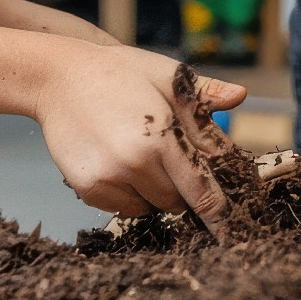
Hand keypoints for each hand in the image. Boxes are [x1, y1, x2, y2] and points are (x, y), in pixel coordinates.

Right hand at [32, 43, 245, 220]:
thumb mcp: (167, 75)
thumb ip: (204, 94)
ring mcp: (107, 178)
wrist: (59, 77)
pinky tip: (120, 163)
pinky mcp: (86, 187)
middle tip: (170, 157)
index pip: (200, 190)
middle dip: (182, 186)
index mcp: (161, 138)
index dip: (217, 211)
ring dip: (154, 192)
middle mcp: (134, 164)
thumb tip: (240, 96)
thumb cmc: (119, 72)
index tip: (229, 227)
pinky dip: (128, 194)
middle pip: (176, 201)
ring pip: (149, 206)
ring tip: (141, 155)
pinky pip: (121, 207)